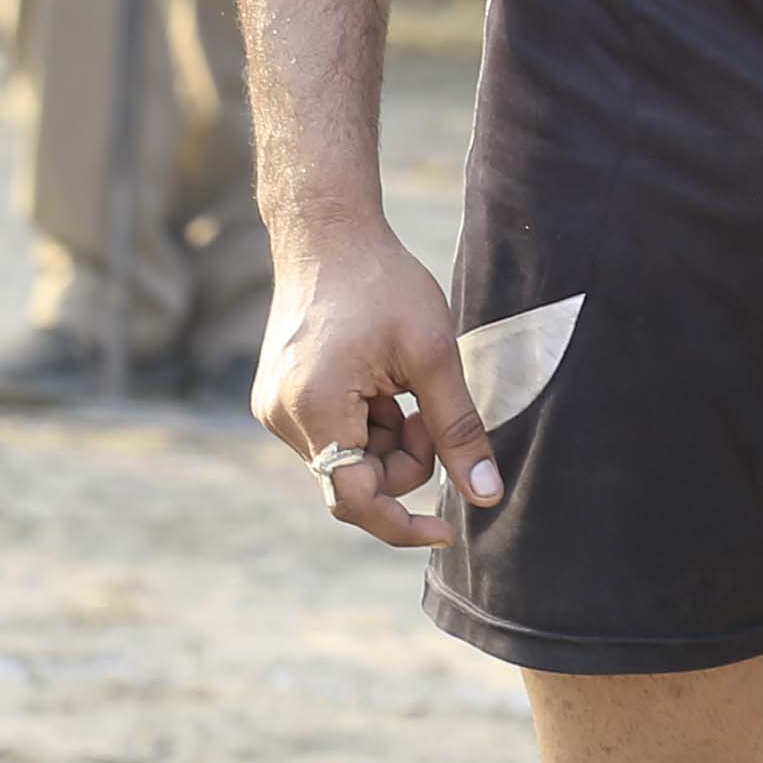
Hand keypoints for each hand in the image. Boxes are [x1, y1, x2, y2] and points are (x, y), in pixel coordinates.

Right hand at [262, 227, 504, 543]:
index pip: (356, 500)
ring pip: (348, 460)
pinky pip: (333, 436)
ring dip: (387, 437)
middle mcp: (283, 418)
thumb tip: (486, 496)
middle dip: (405, 458)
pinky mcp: (280, 398)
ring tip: (402, 382)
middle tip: (430, 409)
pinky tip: (378, 379)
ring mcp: (276, 409)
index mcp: (315, 409)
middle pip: (357, 480)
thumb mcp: (433, 355)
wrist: (328, 233)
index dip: (404, 523)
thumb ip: (458, 429)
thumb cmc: (384, 283)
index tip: (448, 529)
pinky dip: (367, 422)